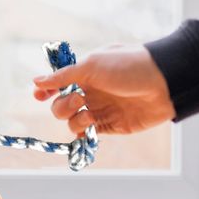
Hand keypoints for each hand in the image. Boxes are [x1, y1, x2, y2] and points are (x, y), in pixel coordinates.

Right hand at [33, 44, 174, 134]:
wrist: (163, 83)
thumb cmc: (127, 66)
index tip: (38, 96)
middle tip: (78, 99)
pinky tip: (91, 126)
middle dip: (62, 105)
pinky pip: (87, 133)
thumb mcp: (92, 65)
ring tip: (89, 113)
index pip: (57, 84)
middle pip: (60, 106)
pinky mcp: (109, 125)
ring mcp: (98, 109)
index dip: (45, 90)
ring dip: (73, 119)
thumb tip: (36, 81)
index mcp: (83, 74)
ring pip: (71, 121)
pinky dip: (84, 132)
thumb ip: (63, 76)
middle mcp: (88, 92)